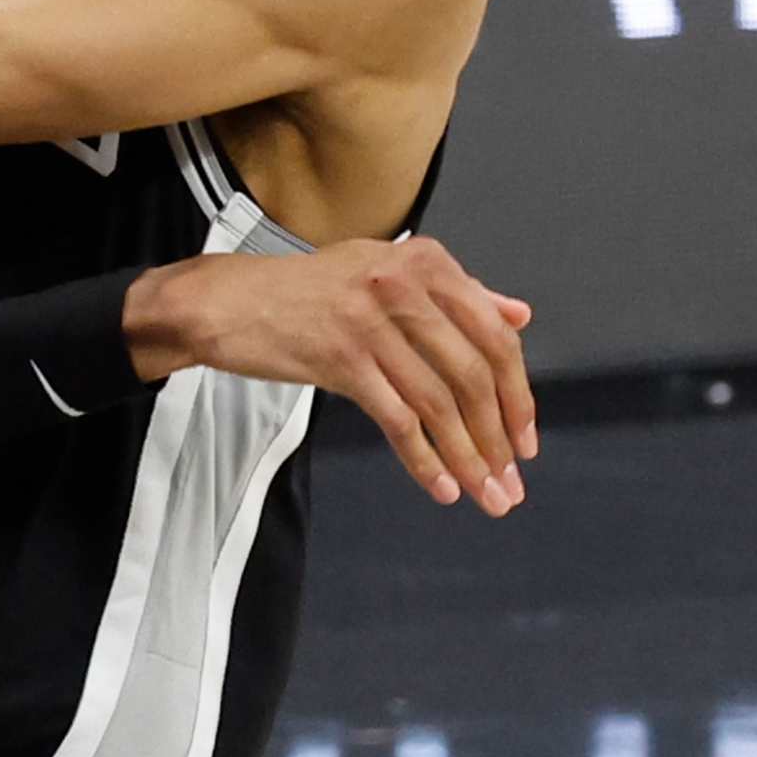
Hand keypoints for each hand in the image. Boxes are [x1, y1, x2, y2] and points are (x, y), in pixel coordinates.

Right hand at [129, 235, 536, 518]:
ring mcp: (371, 319)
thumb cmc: (312, 291)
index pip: (494, 334)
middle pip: (473, 372)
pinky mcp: (341, 356)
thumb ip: (457, 293)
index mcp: (424, 261)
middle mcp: (402, 282)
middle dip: (499, 437)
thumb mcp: (386, 272)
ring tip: (485, 495)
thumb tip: (520, 315)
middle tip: (510, 482)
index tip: (525, 439)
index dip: (517, 393)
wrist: (232, 301)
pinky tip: (441, 487)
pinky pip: (398, 419)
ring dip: (469, 458)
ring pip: (439, 402)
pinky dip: (425, 460)